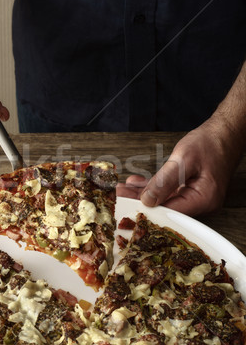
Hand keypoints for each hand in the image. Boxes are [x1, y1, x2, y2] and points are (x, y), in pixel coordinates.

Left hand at [117, 117, 242, 215]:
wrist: (225, 132)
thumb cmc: (210, 143)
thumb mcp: (184, 159)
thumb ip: (165, 181)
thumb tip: (147, 200)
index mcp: (203, 199)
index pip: (170, 212)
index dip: (146, 209)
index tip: (126, 203)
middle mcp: (201, 202)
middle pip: (166, 207)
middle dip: (141, 201)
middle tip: (119, 194)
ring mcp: (196, 197)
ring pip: (165, 200)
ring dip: (144, 193)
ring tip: (123, 188)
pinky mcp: (190, 190)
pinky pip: (169, 192)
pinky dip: (154, 187)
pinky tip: (137, 183)